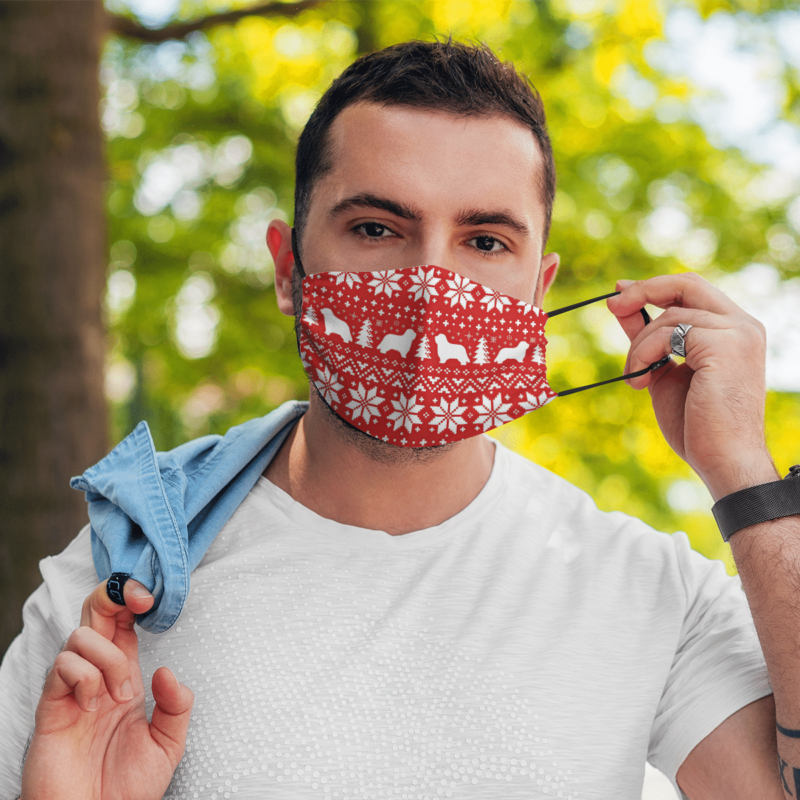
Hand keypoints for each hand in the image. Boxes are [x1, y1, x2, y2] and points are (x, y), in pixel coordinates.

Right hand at [20, 579, 193, 799]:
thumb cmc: (127, 788)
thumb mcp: (168, 744)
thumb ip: (176, 706)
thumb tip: (166, 670)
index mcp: (124, 676)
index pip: (122, 623)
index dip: (133, 600)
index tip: (152, 598)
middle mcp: (97, 676)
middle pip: (95, 614)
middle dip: (114, 596)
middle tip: (139, 604)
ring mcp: (71, 690)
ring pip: (81, 636)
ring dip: (109, 658)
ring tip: (119, 696)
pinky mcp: (51, 709)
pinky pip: (62, 668)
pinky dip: (85, 678)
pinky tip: (93, 706)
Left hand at [607, 273, 776, 498]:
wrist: (722, 458)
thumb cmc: (696, 424)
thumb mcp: (664, 371)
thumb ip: (649, 339)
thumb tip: (623, 307)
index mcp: (733, 330)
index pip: (692, 290)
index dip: (653, 287)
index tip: (619, 292)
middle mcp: (742, 325)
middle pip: (686, 284)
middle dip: (643, 290)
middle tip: (611, 304)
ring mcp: (737, 333)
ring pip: (670, 316)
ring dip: (638, 346)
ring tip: (634, 377)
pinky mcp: (725, 345)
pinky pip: (669, 334)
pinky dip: (644, 353)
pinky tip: (641, 382)